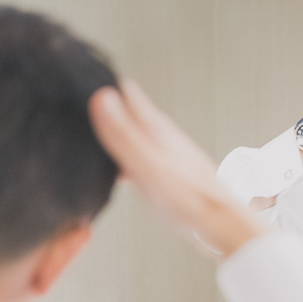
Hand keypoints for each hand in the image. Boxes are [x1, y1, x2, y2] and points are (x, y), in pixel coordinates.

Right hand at [89, 80, 267, 256]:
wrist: (221, 226)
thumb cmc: (189, 200)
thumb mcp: (146, 165)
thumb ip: (123, 134)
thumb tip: (102, 97)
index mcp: (156, 129)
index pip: (126, 92)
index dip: (104, 83)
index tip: (82, 76)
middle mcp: (163, 138)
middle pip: (130, 113)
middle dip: (107, 107)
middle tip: (81, 104)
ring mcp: (167, 156)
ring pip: (135, 137)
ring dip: (116, 134)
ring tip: (92, 135)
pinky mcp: (170, 176)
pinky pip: (140, 160)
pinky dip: (125, 160)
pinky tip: (118, 174)